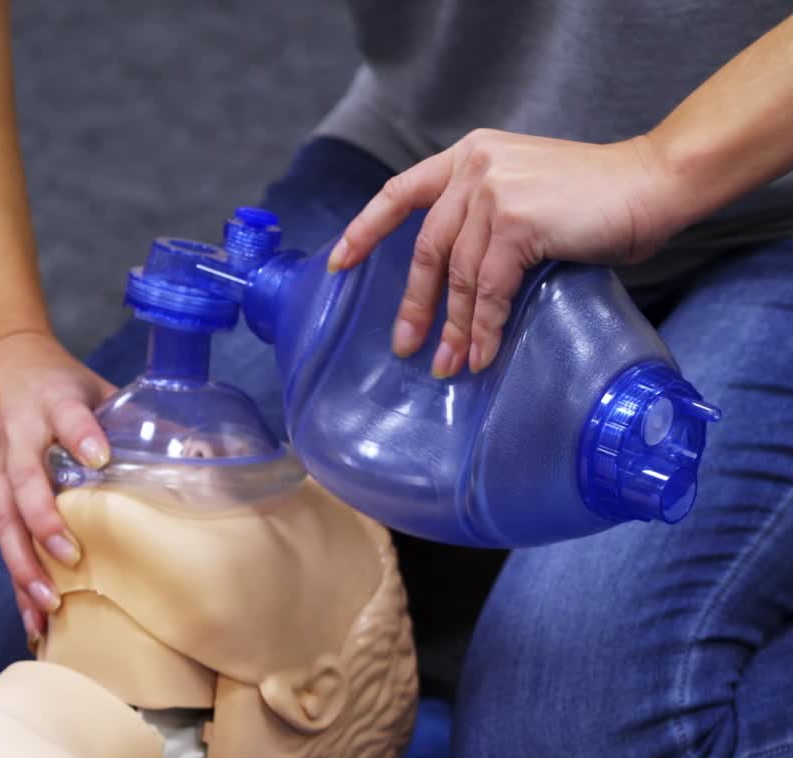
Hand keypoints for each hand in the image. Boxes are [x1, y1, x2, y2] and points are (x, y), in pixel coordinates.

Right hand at [0, 329, 114, 643]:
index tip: (98, 454)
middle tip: (70, 554)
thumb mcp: (91, 384)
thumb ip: (130, 417)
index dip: (80, 435)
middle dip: (44, 521)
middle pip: (25, 482)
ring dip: (25, 566)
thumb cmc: (51, 380)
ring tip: (49, 603)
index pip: (67, 417)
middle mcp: (19, 439)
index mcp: (52, 403)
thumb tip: (199, 450)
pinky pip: (3, 543)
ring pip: (6, 523)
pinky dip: (17, 582)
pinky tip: (33, 620)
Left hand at [327, 130, 676, 376]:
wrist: (653, 185)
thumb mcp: (525, 201)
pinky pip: (488, 290)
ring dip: (454, 330)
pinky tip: (481, 355)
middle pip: (427, 250)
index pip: (400, 191)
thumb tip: (454, 293)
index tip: (338, 264)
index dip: (365, 230)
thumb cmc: (595, 202)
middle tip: (406, 347)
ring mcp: (493, 191)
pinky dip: (482, 329)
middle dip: (415, 306)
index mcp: (470, 156)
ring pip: (459, 278)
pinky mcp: (515, 221)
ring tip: (450, 367)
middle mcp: (475, 167)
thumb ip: (484, 226)